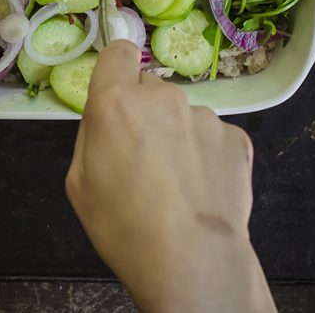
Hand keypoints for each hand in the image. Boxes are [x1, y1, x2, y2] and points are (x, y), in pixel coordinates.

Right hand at [65, 41, 273, 312]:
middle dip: (144, 112)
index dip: (116, 71)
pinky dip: (206, 155)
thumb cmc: (124, 227)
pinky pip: (212, 136)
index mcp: (115, 102)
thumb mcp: (79, 182)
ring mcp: (204, 116)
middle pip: (149, 89)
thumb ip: (92, 134)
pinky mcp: (236, 137)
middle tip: (143, 156)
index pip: (118, 52)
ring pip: (183, 114)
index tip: (116, 93)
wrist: (192, 261)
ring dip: (177, 135)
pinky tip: (201, 188)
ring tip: (177, 182)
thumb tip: (107, 119)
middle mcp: (162, 97)